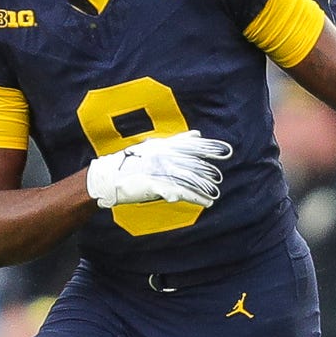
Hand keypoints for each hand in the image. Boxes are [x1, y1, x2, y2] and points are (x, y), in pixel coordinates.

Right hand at [87, 129, 230, 208]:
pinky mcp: (161, 186)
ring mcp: (163, 171)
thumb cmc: (130, 163)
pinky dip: (198, 198)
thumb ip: (176, 141)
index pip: (191, 145)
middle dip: (210, 168)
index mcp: (164, 146)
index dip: (209, 148)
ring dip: (206, 187)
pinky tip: (208, 202)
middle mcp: (166, 156)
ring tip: (215, 192)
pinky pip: (185, 193)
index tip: (225, 150)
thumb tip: (197, 134)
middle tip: (221, 174)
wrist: (110, 177)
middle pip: (195, 162)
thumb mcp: (153, 147)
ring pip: (192, 179)